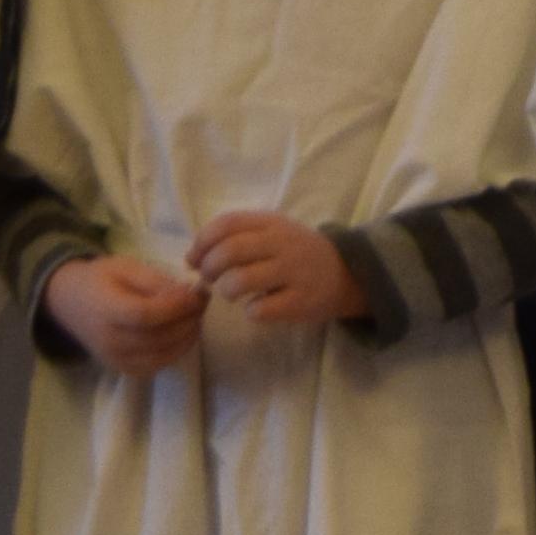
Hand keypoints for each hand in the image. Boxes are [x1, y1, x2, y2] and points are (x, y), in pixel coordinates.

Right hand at [47, 253, 210, 377]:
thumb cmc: (100, 279)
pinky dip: (175, 352)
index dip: (176, 306)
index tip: (197, 293)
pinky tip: (183, 334)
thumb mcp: (125, 267)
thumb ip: (155, 281)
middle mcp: (109, 340)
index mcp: (106, 310)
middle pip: (158, 337)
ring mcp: (115, 359)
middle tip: (203, 302)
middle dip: (188, 320)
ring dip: (187, 337)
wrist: (70, 302)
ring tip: (196, 316)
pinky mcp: (121, 369)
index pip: (145, 315)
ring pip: (161, 355)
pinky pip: (155, 366)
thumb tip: (186, 293)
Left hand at [188, 213, 358, 330]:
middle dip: (210, 268)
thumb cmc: (294, 253)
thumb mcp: (271, 232)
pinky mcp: (300, 302)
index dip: (202, 241)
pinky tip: (257, 308)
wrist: (344, 273)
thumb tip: (191, 257)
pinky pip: (260, 310)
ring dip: (226, 290)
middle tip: (210, 279)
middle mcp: (282, 243)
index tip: (194, 258)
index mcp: (271, 223)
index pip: (227, 223)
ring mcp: (293, 272)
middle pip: (230, 251)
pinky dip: (251, 312)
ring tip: (231, 293)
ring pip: (241, 281)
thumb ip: (234, 237)